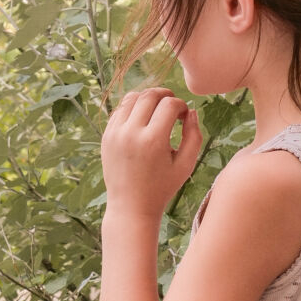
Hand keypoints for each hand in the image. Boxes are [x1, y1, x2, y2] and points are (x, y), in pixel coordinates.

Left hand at [101, 88, 201, 219]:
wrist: (131, 206)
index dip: (181, 105)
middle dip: (164, 94)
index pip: (169, 104)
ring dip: (147, 97)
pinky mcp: (106, 136)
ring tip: (157, 106)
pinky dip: (132, 107)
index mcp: (153, 141)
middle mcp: (131, 133)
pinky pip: (119, 110)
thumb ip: (194, 135)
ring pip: (131, 98)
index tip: (184, 115)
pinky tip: (142, 115)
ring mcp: (115, 134)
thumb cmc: (162, 187)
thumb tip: (191, 111)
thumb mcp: (186, 164)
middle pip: (149, 96)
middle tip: (172, 103)